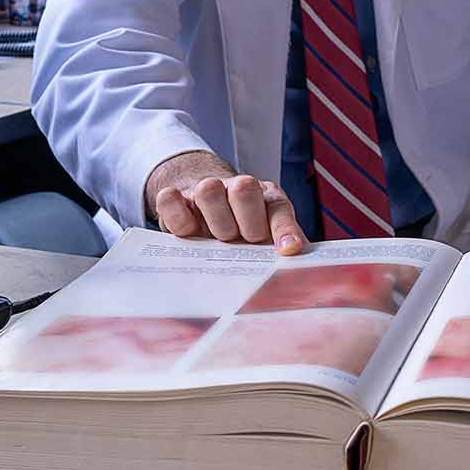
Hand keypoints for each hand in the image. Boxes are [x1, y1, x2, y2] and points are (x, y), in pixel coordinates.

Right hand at [145, 151, 305, 253]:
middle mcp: (238, 190)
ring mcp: (207, 192)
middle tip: (246, 241)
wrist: (211, 213)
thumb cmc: (246, 236)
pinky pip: (169, 198)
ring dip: (215, 220)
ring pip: (209, 190)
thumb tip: (301, 281)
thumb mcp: (268, 244)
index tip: (288, 251)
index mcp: (268, 201)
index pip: (280, 211)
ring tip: (217, 241)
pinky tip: (185, 233)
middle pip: (244, 189)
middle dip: (247, 221)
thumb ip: (283, 255)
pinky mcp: (178, 200)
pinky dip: (176, 215)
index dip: (284, 230)